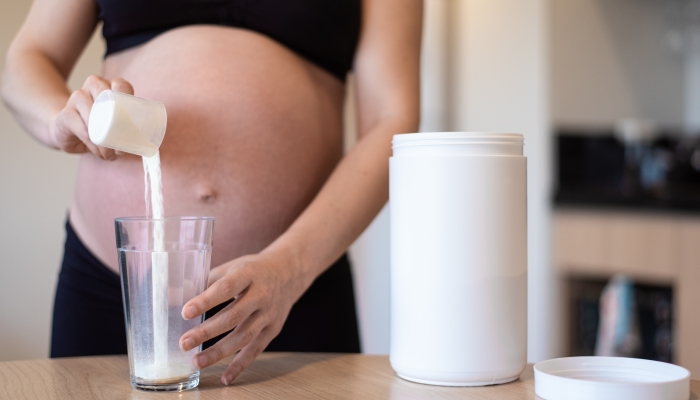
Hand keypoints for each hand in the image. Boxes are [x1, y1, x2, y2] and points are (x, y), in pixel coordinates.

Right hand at [50, 75, 133, 159]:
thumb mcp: (117, 126)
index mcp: (109, 87)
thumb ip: (130, 129)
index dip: (126, 94)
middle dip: (114, 121)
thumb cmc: (100, 129)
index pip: (120, 85)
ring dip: (102, 136)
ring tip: (110, 153)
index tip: (132, 114)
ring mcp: (76, 98)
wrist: (68, 132)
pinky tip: (97, 150)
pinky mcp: (65, 114)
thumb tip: (145, 146)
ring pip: (90, 111)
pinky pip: (79, 126)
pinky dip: (90, 141)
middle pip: (103, 94)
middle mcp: (92, 88)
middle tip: (121, 144)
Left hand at [179, 249, 310, 384]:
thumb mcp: (234, 266)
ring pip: (243, 337)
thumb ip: (208, 281)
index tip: (185, 312)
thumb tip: (175, 297)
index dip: (206, 301)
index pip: (226, 288)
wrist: (289, 272)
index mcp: (248, 274)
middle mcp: (261, 294)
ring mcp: (269, 314)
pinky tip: (225, 377)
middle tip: (184, 343)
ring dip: (219, 352)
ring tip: (196, 362)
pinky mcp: (273, 329)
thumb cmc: (253, 270)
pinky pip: (255, 349)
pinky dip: (240, 365)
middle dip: (206, 332)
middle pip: (233, 316)